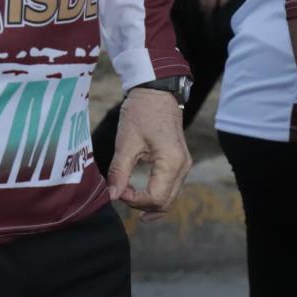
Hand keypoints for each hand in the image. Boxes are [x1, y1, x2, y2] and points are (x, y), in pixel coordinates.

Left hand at [108, 89, 191, 219]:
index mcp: (172, 162)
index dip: (134, 201)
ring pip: (168, 198)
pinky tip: (137, 194)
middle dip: (140, 205)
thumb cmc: (141, 113)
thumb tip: (112, 196)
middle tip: (119, 194)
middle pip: (165, 203)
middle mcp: (183, 167)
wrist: (156, 92)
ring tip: (125, 194)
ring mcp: (183, 165)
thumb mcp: (126, 142)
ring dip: (147, 202)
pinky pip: (169, 187)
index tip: (117, 191)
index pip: (156, 198)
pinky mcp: (179, 163)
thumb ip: (119, 171)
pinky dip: (154, 195)